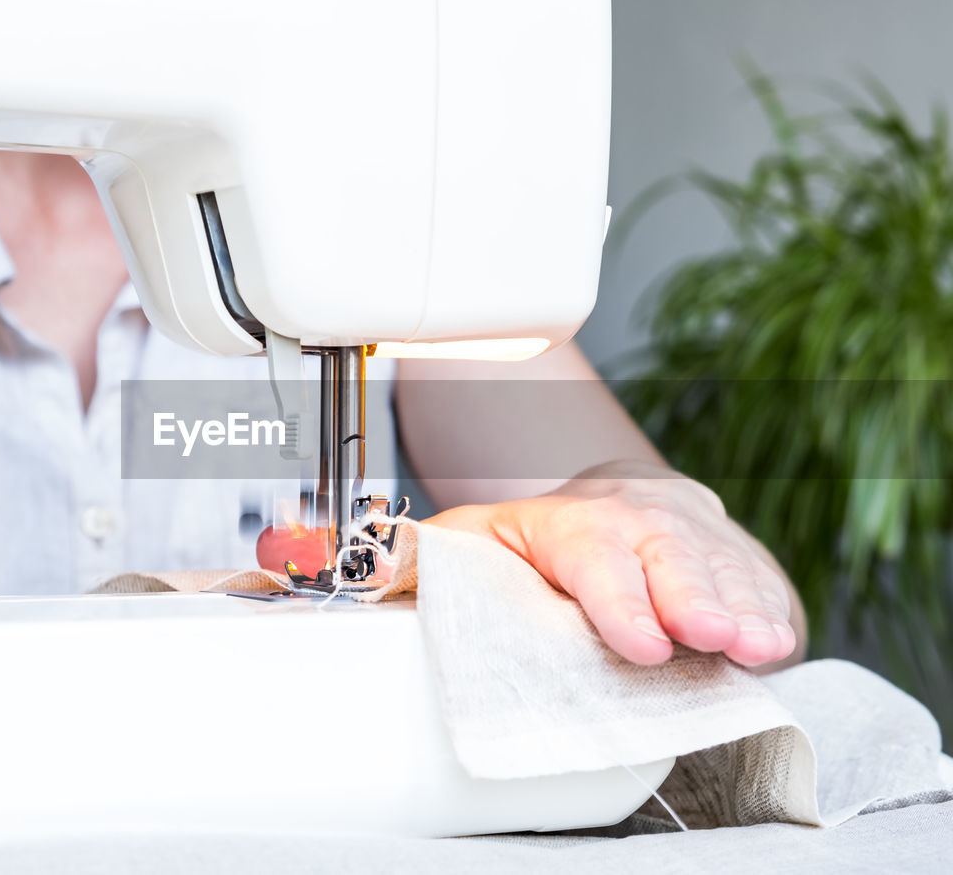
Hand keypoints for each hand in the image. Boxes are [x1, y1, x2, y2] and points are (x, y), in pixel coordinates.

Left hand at [426, 460, 802, 667]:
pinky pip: (757, 575)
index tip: (642, 644)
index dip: (618, 599)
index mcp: (568, 521)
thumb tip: (370, 571)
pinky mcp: (732, 551)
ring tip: (759, 646)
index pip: (592, 553)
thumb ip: (428, 557)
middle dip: (692, 598)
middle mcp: (636, 518)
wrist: (612, 500)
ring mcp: (692, 530)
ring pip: (720, 563)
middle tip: (712, 637)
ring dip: (743, 607)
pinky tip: (777, 638)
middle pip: (666, 553)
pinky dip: (771, 607)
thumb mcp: (473, 539)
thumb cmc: (535, 539)